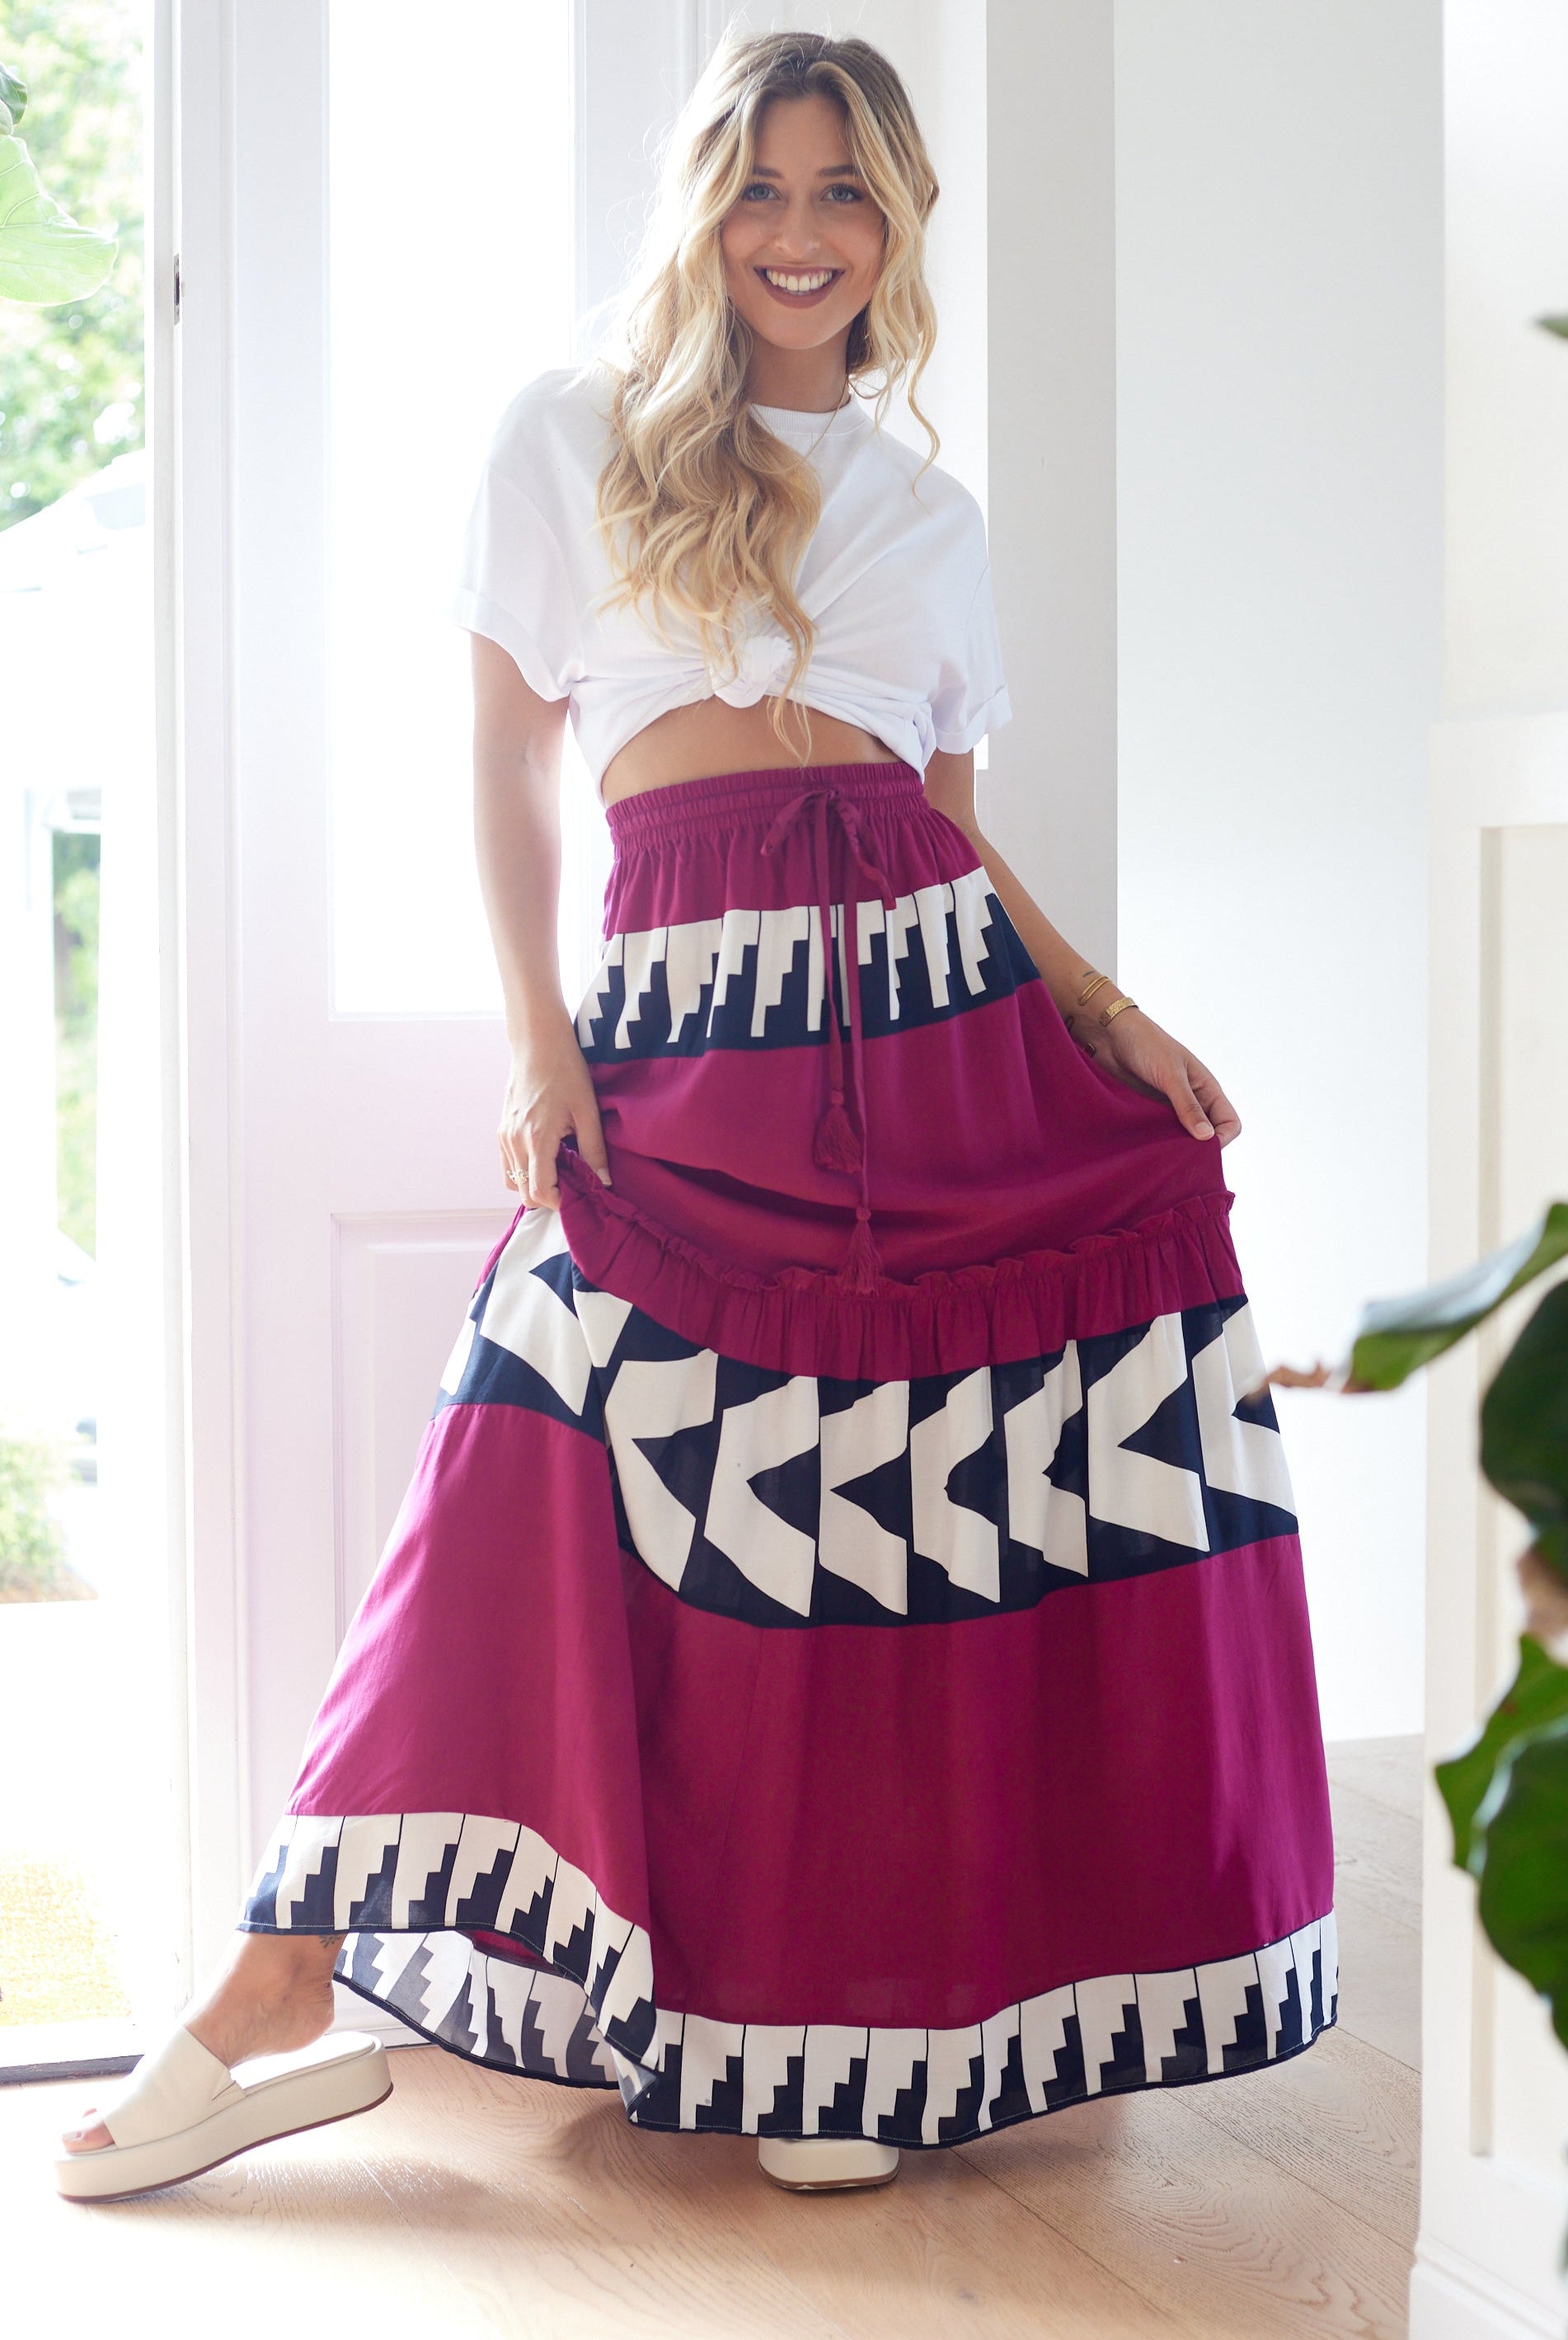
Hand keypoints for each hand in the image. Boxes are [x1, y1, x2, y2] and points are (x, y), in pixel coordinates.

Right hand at [499, 1027, 610, 1207]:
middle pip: (524, 1193)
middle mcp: (514, 1142)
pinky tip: (545, 1157)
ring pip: (513, 1181)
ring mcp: (504, 1136)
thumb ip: (594, 1150)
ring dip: (534, 1184)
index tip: (579, 1196)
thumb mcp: (587, 1111)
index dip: (560, 1203)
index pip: (541, 1191)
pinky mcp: (501, 1130)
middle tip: (573, 1184)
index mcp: (537, 1139)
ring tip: (559, 1169)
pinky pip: (507, 1165)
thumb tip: (604, 1183)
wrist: (538, 1043)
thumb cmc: (566, 1071)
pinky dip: (524, 1171)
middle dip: (549, 1197)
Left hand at [1067, 1005, 1241, 1145]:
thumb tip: (1207, 1137)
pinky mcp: (1150, 1111)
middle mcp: (1193, 1100)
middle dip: (1198, 1148)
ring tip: (1161, 1154)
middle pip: (1208, 1134)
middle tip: (1178, 1157)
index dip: (1221, 1138)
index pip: (1229, 1122)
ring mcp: (1171, 1107)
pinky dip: (1158, 1142)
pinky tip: (1147, 1147)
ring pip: (1183, 1137)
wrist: (1111, 1034)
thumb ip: (1188, 1106)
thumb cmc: (1146, 1045)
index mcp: (1207, 1088)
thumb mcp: (1170, 1075)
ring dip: (1175, 1147)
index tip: (1200, 1148)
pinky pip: (1161, 1133)